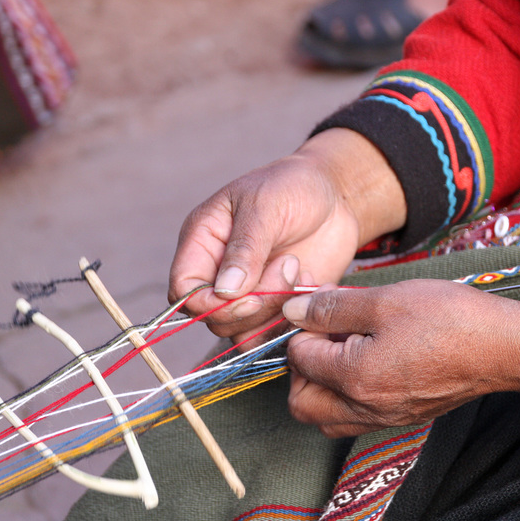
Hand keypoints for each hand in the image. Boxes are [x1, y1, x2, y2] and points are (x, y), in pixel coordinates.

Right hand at [168, 128, 405, 341]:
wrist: (335, 194)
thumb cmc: (293, 186)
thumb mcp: (265, 206)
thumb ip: (245, 248)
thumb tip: (225, 291)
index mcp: (202, 243)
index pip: (184, 291)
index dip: (210, 304)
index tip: (251, 297)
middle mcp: (219, 274)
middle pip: (214, 318)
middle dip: (255, 305)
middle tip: (290, 265)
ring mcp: (248, 293)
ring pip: (243, 332)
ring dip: (276, 312)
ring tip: (301, 271)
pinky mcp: (276, 306)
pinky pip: (273, 334)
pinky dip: (294, 321)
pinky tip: (312, 285)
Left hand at [283, 281, 519, 437]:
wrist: (502, 348)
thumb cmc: (448, 319)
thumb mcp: (384, 300)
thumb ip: (332, 307)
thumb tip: (292, 311)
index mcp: (354, 378)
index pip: (299, 358)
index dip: (304, 328)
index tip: (321, 309)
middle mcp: (365, 409)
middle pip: (302, 403)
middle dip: (300, 368)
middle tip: (321, 337)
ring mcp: (385, 419)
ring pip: (326, 418)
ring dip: (319, 388)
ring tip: (340, 351)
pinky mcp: (402, 418)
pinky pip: (355, 420)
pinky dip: (345, 398)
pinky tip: (365, 363)